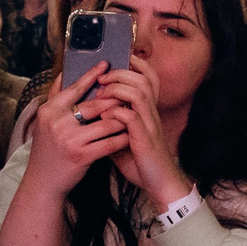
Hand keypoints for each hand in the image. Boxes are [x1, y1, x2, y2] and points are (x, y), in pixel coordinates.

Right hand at [28, 64, 129, 195]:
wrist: (42, 182)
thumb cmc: (47, 149)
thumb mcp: (44, 122)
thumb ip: (55, 98)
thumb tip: (65, 72)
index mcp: (48, 111)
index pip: (74, 88)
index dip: (91, 75)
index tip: (106, 63)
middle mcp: (57, 123)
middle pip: (94, 105)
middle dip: (113, 100)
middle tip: (128, 93)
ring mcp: (69, 140)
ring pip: (105, 124)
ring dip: (121, 119)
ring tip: (134, 113)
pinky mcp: (81, 156)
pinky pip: (108, 144)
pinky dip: (121, 138)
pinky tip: (130, 135)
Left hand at [88, 65, 190, 206]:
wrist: (158, 183)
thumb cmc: (140, 161)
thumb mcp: (122, 137)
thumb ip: (110, 122)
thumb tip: (88, 113)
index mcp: (148, 110)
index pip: (148, 77)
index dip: (134, 64)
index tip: (114, 62)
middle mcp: (152, 113)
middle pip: (143, 79)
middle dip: (120, 73)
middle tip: (101, 79)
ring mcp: (150, 124)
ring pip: (138, 93)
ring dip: (117, 89)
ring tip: (100, 94)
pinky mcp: (145, 139)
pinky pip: (130, 117)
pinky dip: (115, 113)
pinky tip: (103, 118)